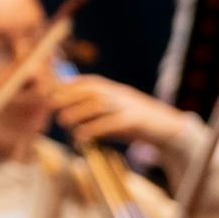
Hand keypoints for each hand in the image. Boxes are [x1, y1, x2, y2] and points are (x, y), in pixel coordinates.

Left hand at [51, 73, 199, 163]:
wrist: (168, 131)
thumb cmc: (135, 124)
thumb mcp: (112, 114)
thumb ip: (92, 113)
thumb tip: (64, 114)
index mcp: (115, 90)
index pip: (88, 82)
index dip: (68, 84)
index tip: (50, 92)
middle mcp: (121, 94)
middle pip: (91, 90)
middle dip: (69, 96)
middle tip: (51, 106)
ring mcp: (129, 106)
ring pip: (99, 104)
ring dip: (78, 112)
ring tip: (64, 121)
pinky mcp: (136, 121)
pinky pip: (112, 122)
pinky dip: (94, 128)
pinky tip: (81, 136)